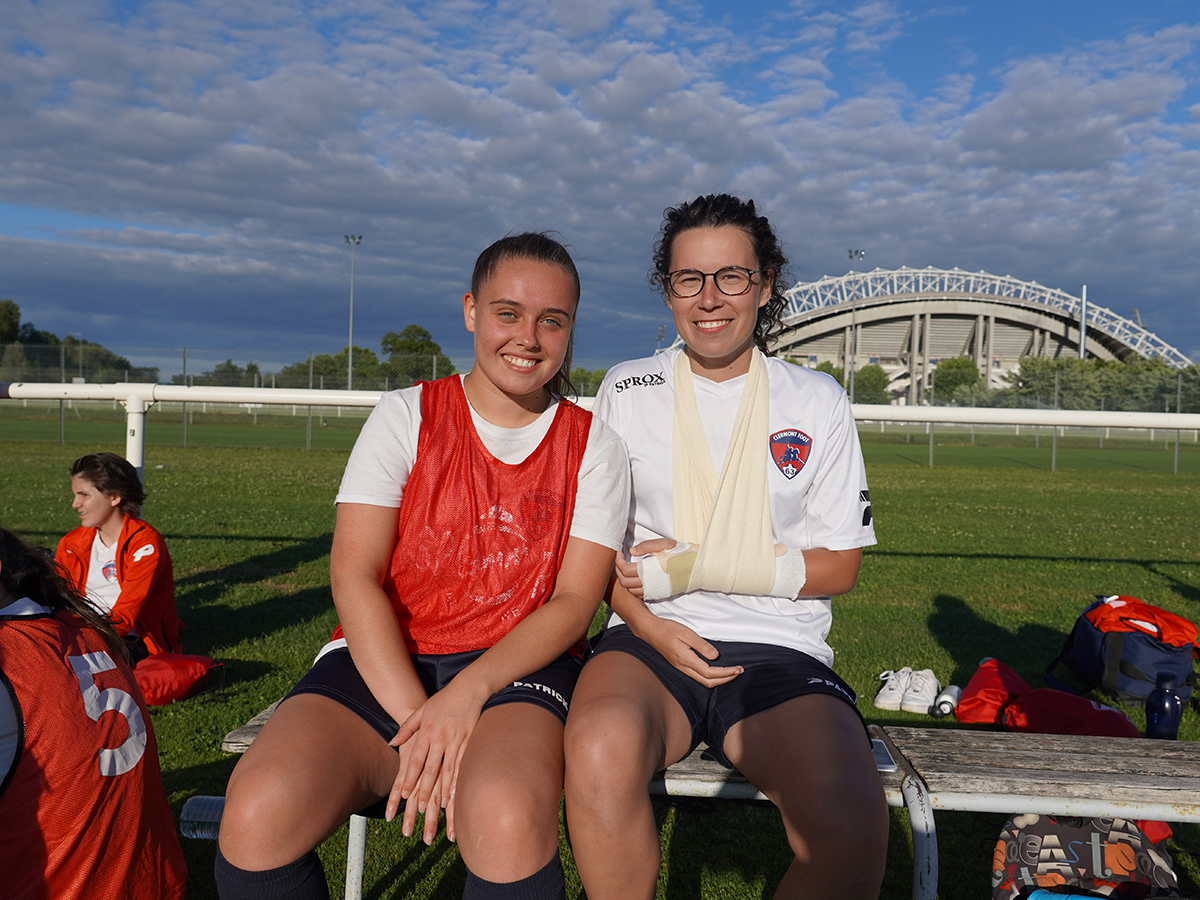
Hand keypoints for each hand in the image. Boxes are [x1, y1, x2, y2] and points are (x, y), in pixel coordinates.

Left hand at [387, 678, 486, 843]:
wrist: (468, 687)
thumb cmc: (444, 699)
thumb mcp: (421, 710)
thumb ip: (406, 728)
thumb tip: (392, 743)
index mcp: (426, 732)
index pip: (416, 760)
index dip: (410, 778)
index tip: (405, 794)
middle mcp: (439, 738)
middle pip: (430, 769)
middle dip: (424, 790)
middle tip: (420, 808)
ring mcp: (456, 739)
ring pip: (447, 769)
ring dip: (442, 789)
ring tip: (439, 806)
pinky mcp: (470, 740)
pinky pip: (463, 763)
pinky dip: (460, 778)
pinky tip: (457, 791)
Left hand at [616, 538, 679, 598]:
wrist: (696, 567)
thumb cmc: (680, 553)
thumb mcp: (665, 544)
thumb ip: (646, 546)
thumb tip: (631, 551)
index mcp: (649, 569)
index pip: (625, 570)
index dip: (618, 561)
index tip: (619, 554)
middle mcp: (650, 583)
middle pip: (624, 582)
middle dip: (618, 571)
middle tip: (620, 561)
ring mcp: (653, 591)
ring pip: (630, 590)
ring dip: (624, 580)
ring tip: (625, 568)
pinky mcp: (658, 594)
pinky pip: (639, 595)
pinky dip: (632, 587)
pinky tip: (635, 578)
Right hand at [629, 614, 741, 686]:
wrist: (650, 631)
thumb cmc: (667, 629)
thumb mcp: (686, 633)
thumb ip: (701, 645)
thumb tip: (715, 656)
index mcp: (685, 659)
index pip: (710, 672)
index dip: (726, 673)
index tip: (738, 669)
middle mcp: (683, 667)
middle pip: (708, 681)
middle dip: (726, 679)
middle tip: (739, 672)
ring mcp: (681, 668)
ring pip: (703, 681)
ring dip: (719, 679)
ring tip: (731, 672)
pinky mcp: (681, 666)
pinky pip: (698, 677)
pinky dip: (711, 677)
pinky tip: (717, 671)